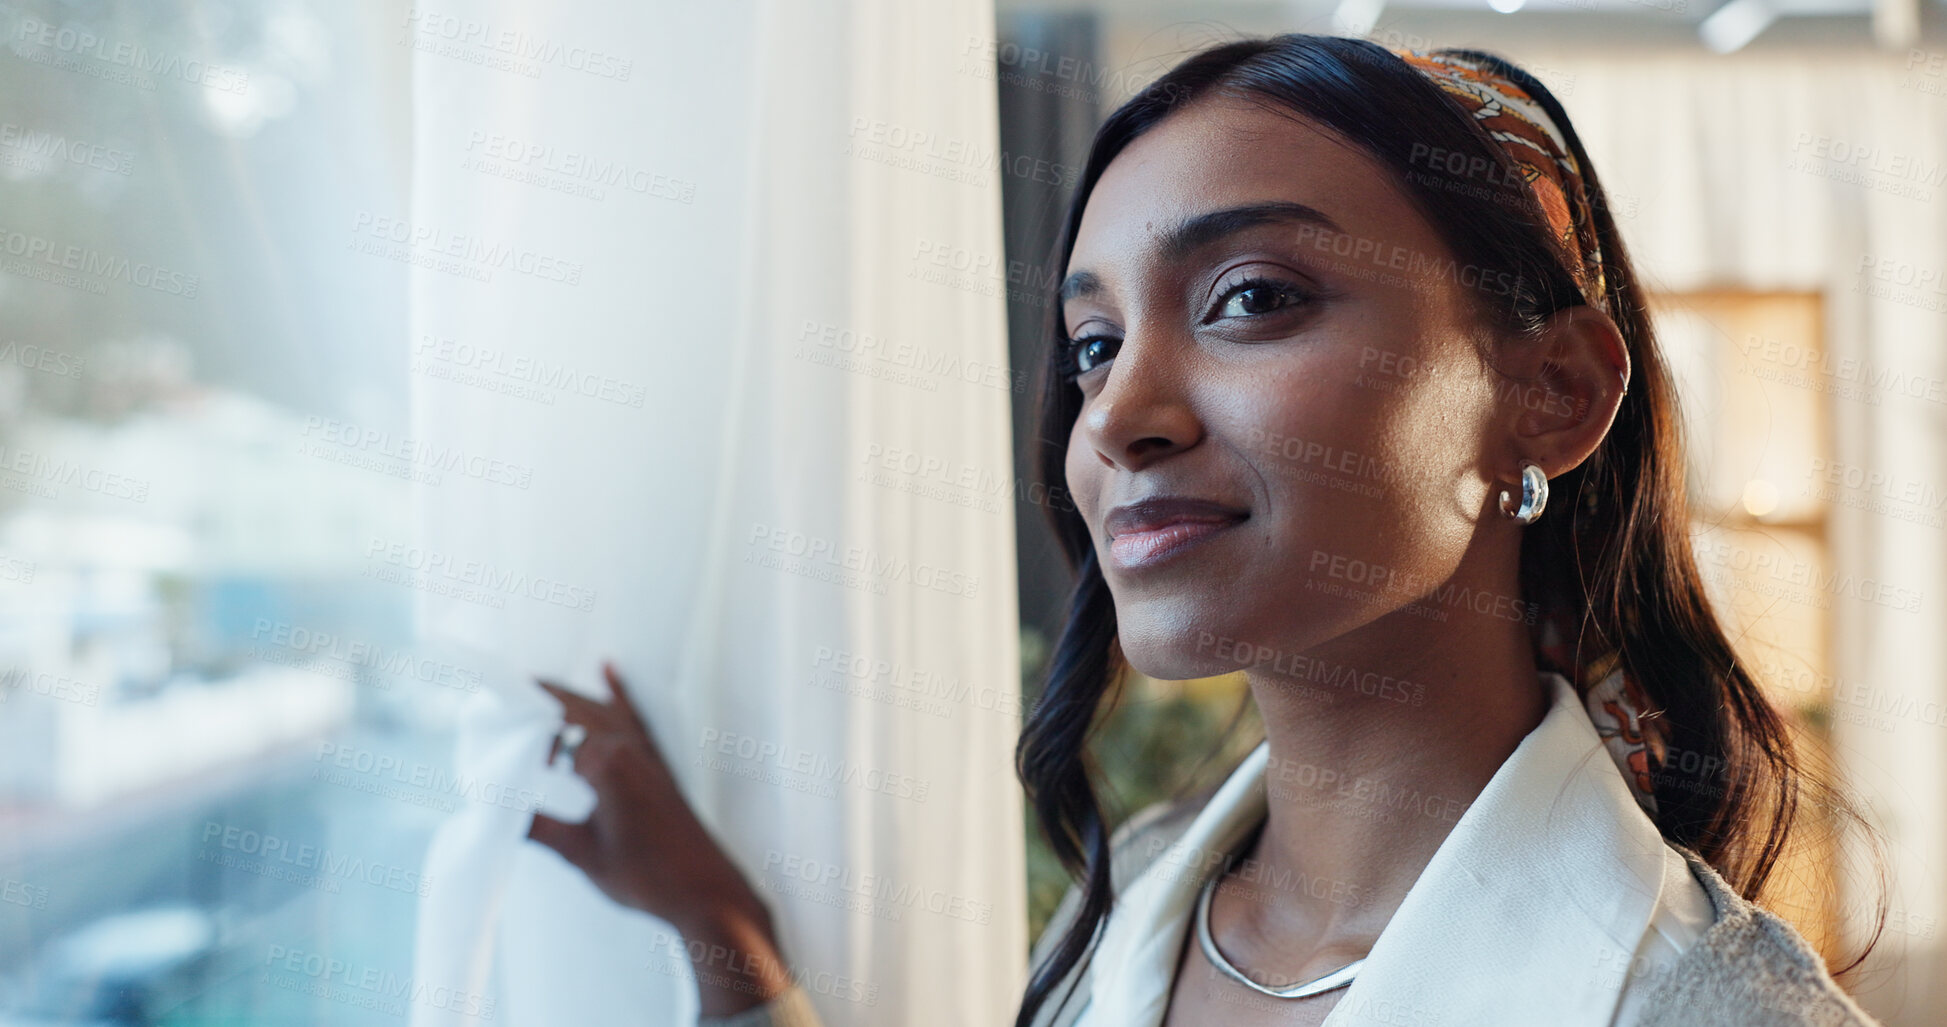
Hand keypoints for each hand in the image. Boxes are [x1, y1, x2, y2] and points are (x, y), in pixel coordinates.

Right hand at [528, 662, 791, 1014]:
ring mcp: (647, 752)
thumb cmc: (647, 878)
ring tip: (528, 692)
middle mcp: (628, 747)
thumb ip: (539, 829)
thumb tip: (497, 812)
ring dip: (565, 698)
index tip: (485, 725)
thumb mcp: (582, 855)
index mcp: (606, 763)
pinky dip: (618, 693)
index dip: (514, 726)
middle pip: (572, 707)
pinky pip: (634, 716)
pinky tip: (608, 670)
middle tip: (494, 702)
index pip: (548, 728)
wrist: (706, 891)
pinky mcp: (658, 762)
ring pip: (599, 708)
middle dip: (533, 701)